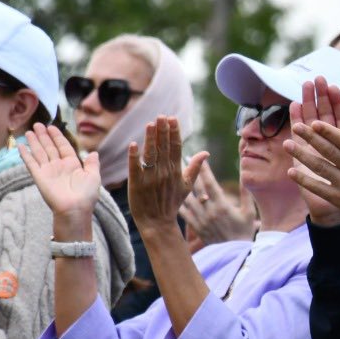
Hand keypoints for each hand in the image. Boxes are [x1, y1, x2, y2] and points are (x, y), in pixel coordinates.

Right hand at [20, 123, 101, 224]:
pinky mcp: (39, 177)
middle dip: (43, 136)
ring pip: (39, 153)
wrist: (75, 209)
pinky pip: (31, 163)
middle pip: (49, 147)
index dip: (57, 136)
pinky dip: (26, 155)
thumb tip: (94, 153)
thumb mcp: (93, 176)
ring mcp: (48, 171)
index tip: (51, 127)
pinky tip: (21, 146)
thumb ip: (92, 164)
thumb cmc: (86, 195)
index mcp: (72, 164)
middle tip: (37, 124)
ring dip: (34, 142)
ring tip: (28, 131)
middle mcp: (59, 166)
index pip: (63, 146)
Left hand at [128, 116, 209, 234]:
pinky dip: (134, 156)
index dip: (174, 132)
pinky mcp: (136, 185)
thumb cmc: (171, 203)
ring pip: (151, 155)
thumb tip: (205, 153)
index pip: (176, 147)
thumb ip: (195, 168)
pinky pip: (135, 168)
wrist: (157, 223)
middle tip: (161, 115)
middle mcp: (164, 173)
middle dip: (162, 130)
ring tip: (150, 124)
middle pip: (164, 148)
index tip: (172, 118)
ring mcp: (150, 179)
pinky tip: (133, 144)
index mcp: (176, 172)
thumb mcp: (186, 186)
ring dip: (150, 139)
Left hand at [180, 161, 257, 244]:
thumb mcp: (249, 211)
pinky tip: (174, 195)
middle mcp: (209, 211)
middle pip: (196, 188)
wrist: (236, 254)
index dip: (205, 169)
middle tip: (184, 159)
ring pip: (187, 199)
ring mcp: (201, 220)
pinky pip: (184, 213)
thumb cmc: (244, 231)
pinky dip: (179, 203)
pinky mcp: (196, 227)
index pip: (210, 183)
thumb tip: (245, 175)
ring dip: (182, 186)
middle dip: (191, 172)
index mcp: (222, 206)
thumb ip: (246, 193)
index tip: (201, 157)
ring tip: (177, 174)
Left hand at [286, 78, 339, 235]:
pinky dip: (304, 180)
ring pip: (320, 166)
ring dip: (302, 155)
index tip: (314, 122)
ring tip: (287, 144)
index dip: (328, 131)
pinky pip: (319, 187)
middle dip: (310, 137)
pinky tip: (291, 172)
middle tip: (296, 127)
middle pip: (328, 150)